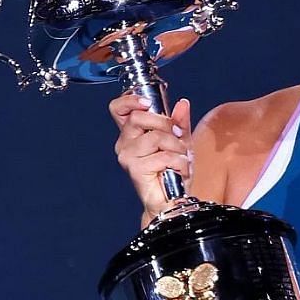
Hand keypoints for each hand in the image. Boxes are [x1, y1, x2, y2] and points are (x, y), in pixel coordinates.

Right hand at [109, 93, 192, 219]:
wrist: (173, 198)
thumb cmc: (173, 170)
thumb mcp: (181, 141)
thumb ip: (180, 122)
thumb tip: (182, 103)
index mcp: (132, 133)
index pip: (118, 109)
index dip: (130, 100)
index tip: (147, 102)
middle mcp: (125, 143)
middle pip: (139, 117)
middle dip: (166, 124)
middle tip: (178, 138)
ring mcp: (127, 156)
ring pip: (156, 137)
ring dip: (177, 147)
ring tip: (181, 158)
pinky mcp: (135, 169)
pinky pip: (164, 156)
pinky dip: (180, 162)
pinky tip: (179, 170)